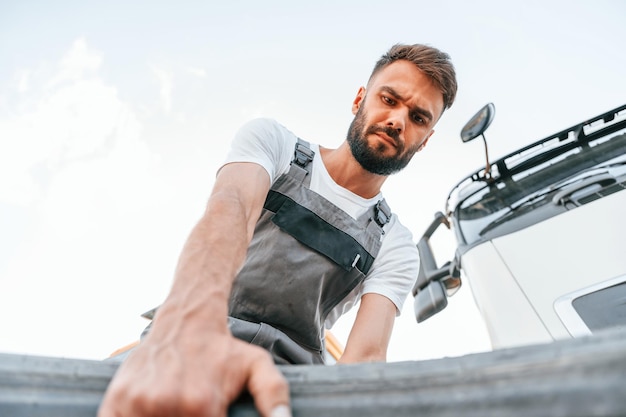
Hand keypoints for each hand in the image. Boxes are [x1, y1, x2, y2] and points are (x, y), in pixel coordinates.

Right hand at [98, 321, 290, 416]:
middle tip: (191, 412)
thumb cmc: (222, 349)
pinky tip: (151, 415)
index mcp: (202, 405)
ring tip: (174, 411)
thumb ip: (273, 394)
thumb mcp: (256, 366)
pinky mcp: (115, 401)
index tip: (210, 415)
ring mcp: (137, 404)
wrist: (186, 320)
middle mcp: (166, 406)